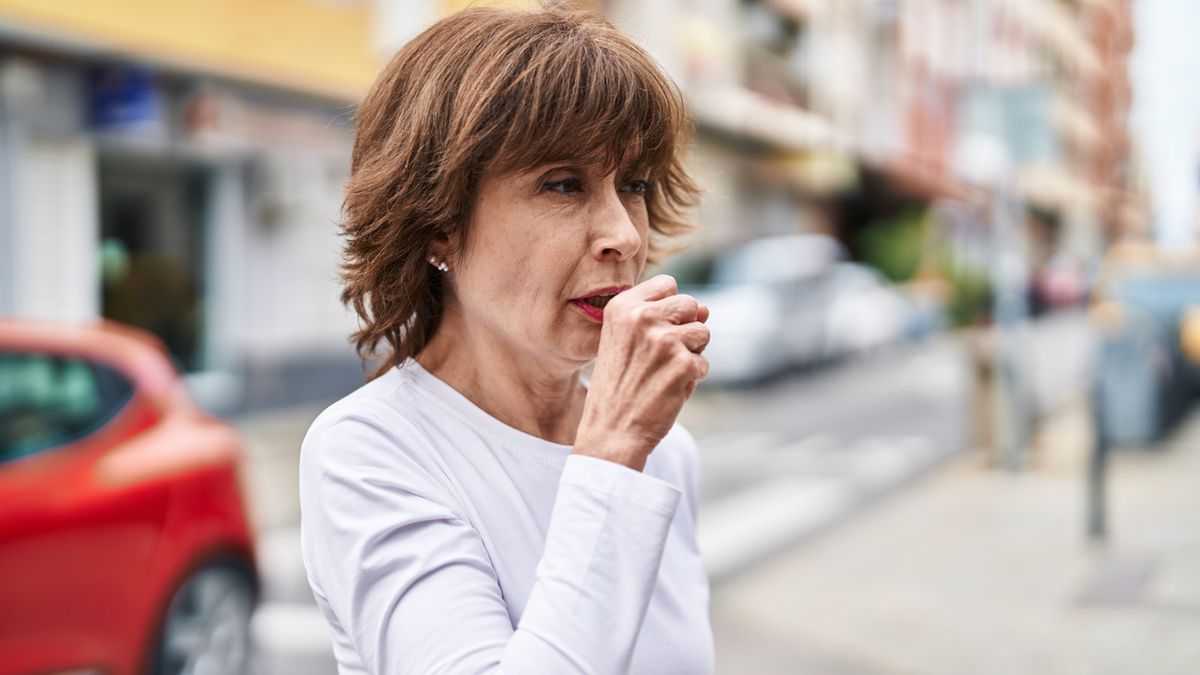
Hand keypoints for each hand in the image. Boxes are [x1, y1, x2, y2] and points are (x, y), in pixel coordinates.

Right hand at [573, 274, 709, 470]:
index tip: (652, 332)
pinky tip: (667, 390)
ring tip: (662, 373)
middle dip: (684, 329)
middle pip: (690, 304)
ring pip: (702, 332)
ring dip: (690, 354)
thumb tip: (706, 308)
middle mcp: (642, 318)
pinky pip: (703, 363)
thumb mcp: (625, 342)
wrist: (611, 431)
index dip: (668, 309)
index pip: (668, 285)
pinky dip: (691, 379)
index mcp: (622, 307)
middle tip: (659, 357)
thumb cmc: (618, 385)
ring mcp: (665, 340)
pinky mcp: (684, 364)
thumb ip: (661, 318)